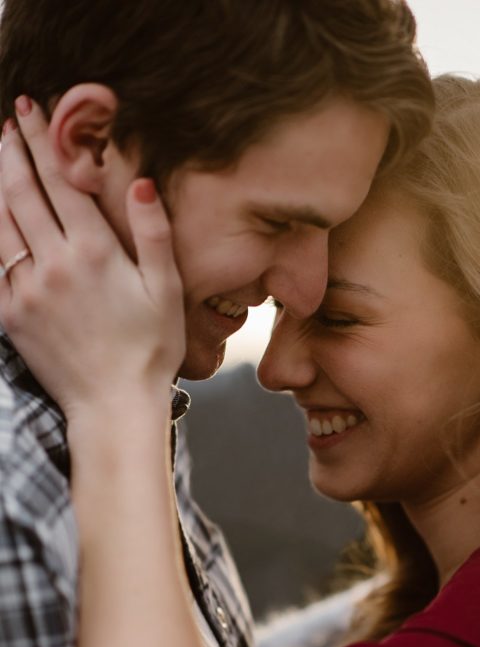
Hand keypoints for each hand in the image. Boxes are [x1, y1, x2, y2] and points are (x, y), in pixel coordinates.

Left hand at [0, 100, 185, 420]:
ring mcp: (26, 289)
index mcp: (95, 253)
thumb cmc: (150, 350)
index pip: (61, 181)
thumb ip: (153, 234)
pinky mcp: (10, 314)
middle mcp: (54, 264)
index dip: (43, 141)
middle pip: (21, 191)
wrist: (113, 405)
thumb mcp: (166, 290)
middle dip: (12, 150)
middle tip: (8, 122)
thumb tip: (140, 182)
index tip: (31, 111)